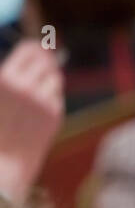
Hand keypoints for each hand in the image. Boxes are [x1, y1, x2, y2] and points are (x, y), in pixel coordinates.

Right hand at [0, 40, 62, 204]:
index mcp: (4, 78)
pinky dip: (50, 95)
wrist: (3, 161)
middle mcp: (26, 88)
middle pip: (47, 61)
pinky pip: (57, 96)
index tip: (37, 46)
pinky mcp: (55, 115)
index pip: (29, 49)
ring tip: (38, 84)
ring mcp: (43, 101)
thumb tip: (33, 49)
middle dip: (46, 59)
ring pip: (55, 78)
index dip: (35, 47)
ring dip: (49, 77)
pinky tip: (39, 104)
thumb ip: (11, 74)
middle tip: (46, 58)